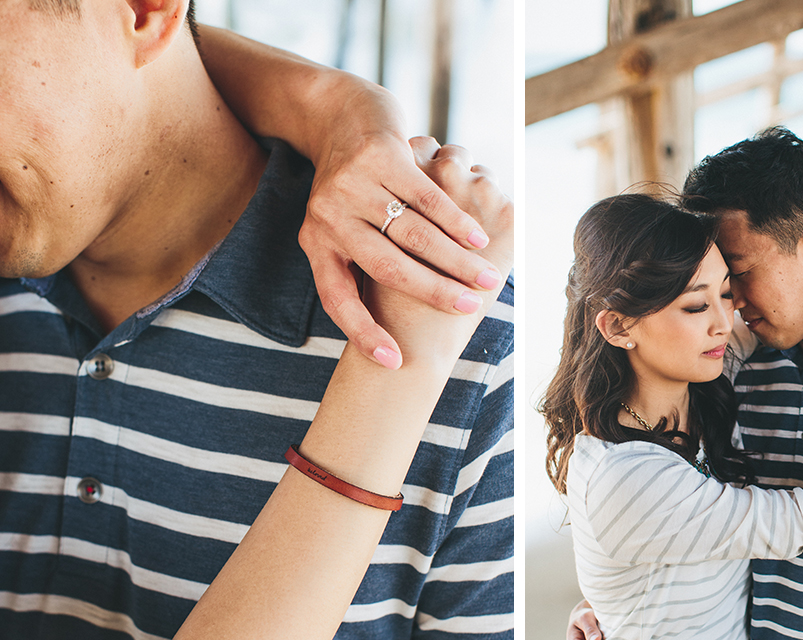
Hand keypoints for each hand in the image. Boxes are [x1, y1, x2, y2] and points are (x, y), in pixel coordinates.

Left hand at [298, 115, 503, 369]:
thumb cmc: (348, 186)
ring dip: (455, 260)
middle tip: (469, 310)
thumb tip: (385, 322)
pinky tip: (480, 238)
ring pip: (414, 234)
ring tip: (486, 280)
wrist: (339, 114)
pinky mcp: (383, 156)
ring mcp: (355, 184)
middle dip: (432, 293)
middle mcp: (330, 216)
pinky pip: (427, 198)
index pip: (337, 299)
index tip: (394, 362)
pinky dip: (456, 221)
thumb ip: (357, 266)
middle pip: (387, 268)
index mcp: (316, 243)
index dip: (363, 333)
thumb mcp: (338, 227)